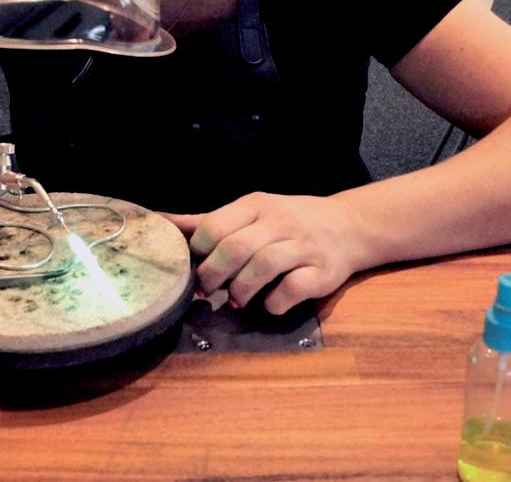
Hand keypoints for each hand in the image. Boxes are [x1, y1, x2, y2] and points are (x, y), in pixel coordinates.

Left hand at [164, 192, 369, 314]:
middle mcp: (280, 222)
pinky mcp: (322, 272)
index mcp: (257, 205)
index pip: (216, 225)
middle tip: (207, 290)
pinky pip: (293, 288)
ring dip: (242, 291)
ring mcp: (303, 246)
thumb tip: (161, 222)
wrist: (349, 226)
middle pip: (236, 248)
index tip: (195, 266)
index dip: (198, 252)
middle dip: (214, 275)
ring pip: (264, 266)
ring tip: (235, 301)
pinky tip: (268, 304)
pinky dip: (274, 302)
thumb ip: (208, 221)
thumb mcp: (251, 213)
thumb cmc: (290, 221)